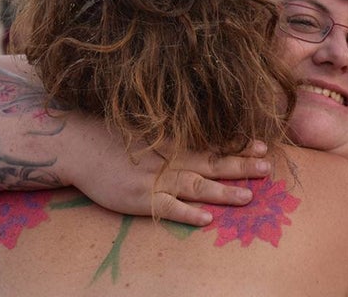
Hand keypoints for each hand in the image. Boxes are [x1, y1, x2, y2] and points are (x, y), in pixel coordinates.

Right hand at [68, 132, 271, 226]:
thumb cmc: (113, 135)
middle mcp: (170, 160)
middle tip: (267, 168)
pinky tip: (207, 220)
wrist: (80, 145)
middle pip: (213, 163)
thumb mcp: (147, 129)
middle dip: (241, 166)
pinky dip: (189, 214)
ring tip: (248, 197)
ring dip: (223, 192)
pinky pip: (170, 208)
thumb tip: (195, 134)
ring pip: (197, 186)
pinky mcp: (142, 198)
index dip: (238, 145)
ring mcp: (157, 180)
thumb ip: (171, 134)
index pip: (212, 144)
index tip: (263, 145)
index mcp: (173, 142)